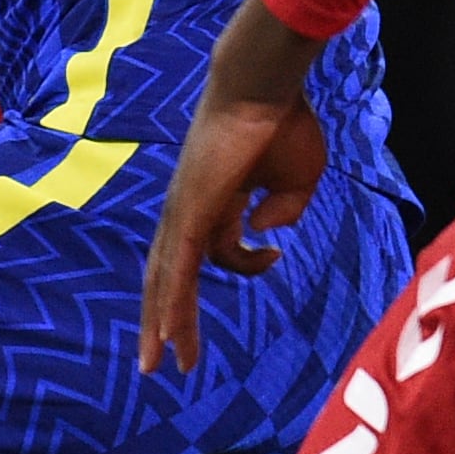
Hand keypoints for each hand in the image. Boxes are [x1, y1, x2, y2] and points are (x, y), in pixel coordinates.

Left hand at [140, 0, 329, 373]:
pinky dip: (173, 304)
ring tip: (155, 366)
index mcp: (216, 200)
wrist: (264, 87)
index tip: (276, 257)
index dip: (252, 264)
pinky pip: (178, 269)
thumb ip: (286, 210)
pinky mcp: (188, 213)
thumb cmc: (284, 122)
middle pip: (170, 276)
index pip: (224, 251)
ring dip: (161, 325)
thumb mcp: (299, 178)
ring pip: (166, 280)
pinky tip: (170, 334)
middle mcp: (189, 209)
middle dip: (165, 320)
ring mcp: (184, 212)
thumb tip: (266, 232)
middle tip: (158, 362)